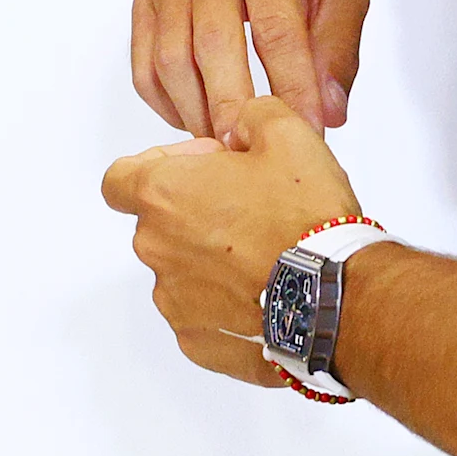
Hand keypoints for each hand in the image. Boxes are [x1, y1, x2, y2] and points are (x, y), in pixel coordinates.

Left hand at [101, 96, 363, 385]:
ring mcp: (173, 300)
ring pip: (181, 269)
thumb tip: (239, 123)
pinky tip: (264, 291)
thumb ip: (249, 114)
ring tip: (264, 254)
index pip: (119, 179)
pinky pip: (201, 314)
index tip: (201, 171)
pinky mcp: (196, 341)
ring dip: (211, 260)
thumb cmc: (306, 220)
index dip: (158, 167)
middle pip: (158, 223)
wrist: (337, 299)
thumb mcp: (285, 132)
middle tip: (250, 209)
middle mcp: (155, 249)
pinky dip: (224, 303)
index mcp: (162, 195)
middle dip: (196, 212)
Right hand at [130, 0, 367, 141]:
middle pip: (213, 49)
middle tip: (253, 154)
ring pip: (171, 59)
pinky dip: (164, 99)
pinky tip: (194, 117)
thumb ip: (337, 51)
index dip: (291, 88)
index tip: (307, 134)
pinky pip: (144, 60)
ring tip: (225, 145)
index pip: (276, 31)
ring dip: (197, 112)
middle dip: (234, 110)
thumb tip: (326, 115)